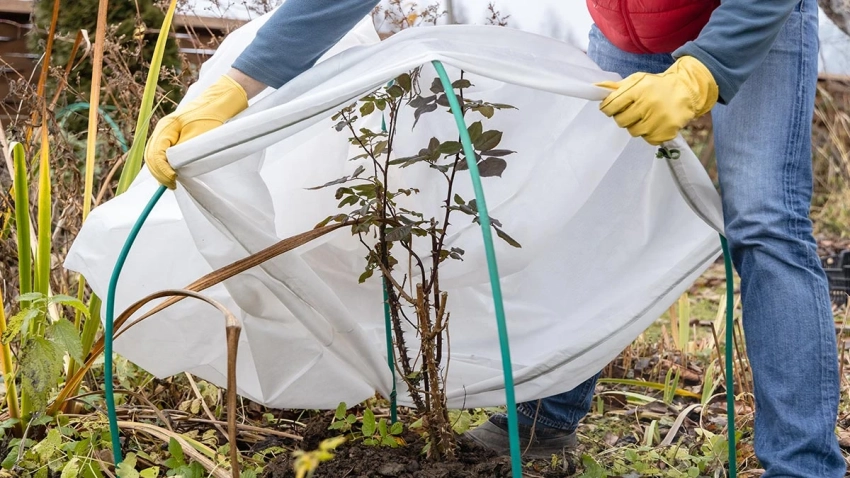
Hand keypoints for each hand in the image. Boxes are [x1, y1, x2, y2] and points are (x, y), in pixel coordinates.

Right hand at [144, 74, 248, 188]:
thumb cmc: (210, 118)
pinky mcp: (170, 137)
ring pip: (154, 155)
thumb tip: (174, 167)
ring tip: (171, 182)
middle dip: (160, 172)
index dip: (162, 169)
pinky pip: (160, 153)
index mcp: (166, 127)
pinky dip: (163, 165)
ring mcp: (164, 133)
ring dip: (160, 170)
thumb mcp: (199, 136)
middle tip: (172, 184)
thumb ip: (184, 151)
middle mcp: (162, 129)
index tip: (174, 179)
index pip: (156, 153)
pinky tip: (171, 173)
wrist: (216, 104)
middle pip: (151, 156)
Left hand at [596, 56, 718, 144]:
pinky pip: (648, 139)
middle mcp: (649, 104)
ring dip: (636, 125)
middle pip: (621, 121)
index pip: (612, 105)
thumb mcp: (638, 80)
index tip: (610, 108)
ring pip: (633, 131)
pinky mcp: (667, 131)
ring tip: (645, 116)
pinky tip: (655, 123)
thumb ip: (617, 87)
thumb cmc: (657, 86)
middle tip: (631, 111)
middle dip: (623, 117)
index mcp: (639, 89)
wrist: (686, 90)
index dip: (607, 108)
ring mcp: (658, 119)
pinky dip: (649, 133)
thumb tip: (596, 88)